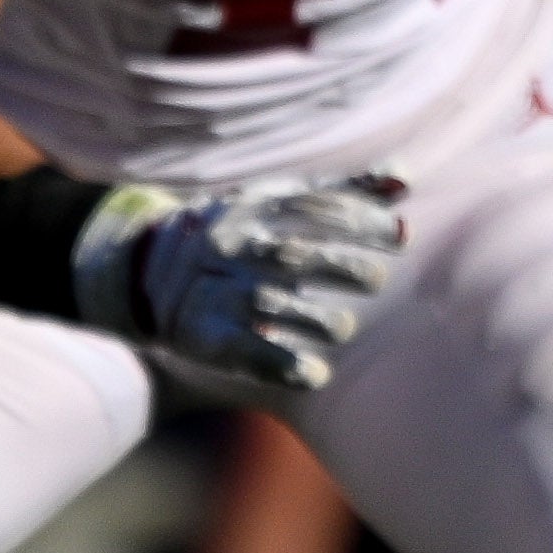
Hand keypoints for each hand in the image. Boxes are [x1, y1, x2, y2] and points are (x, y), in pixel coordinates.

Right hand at [77, 172, 409, 396]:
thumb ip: (341, 193)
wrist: (149, 272)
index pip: (314, 210)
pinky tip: (316, 374)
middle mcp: (234, 245)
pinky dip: (284, 364)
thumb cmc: (241, 234)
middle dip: (343, 267)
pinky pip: (247, 351)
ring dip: (317, 318)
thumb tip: (404, 178)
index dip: (362, 222)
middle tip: (376, 278)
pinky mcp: (205, 335)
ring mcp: (216, 289)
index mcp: (256, 206)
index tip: (400, 236)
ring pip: (269, 304)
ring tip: (343, 326)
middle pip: (293, 255)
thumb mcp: (279, 201)